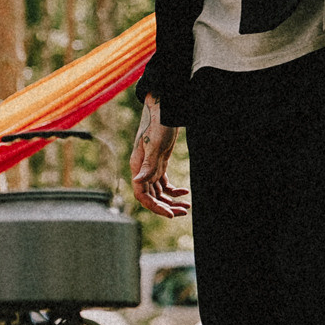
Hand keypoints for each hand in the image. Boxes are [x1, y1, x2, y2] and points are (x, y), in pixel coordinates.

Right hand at [130, 96, 189, 218]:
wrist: (164, 109)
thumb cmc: (159, 124)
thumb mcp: (155, 145)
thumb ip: (148, 165)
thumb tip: (138, 182)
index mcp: (137, 166)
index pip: (142, 195)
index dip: (155, 207)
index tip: (170, 214)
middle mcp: (141, 170)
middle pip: (151, 196)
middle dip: (166, 207)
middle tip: (183, 213)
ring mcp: (150, 167)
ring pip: (158, 192)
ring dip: (171, 201)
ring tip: (187, 206)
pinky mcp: (159, 163)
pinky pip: (164, 184)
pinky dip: (174, 190)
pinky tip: (185, 191)